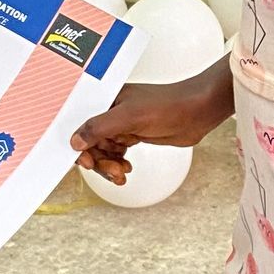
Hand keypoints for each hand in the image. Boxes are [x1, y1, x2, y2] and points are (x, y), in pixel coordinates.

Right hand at [72, 75, 230, 185]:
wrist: (197, 112)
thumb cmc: (169, 104)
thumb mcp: (129, 116)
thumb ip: (99, 127)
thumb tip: (76, 140)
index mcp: (106, 100)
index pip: (82, 124)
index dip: (81, 145)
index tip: (86, 162)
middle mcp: (112, 112)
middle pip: (92, 142)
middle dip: (100, 160)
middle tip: (111, 172)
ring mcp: (123, 125)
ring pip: (104, 151)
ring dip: (109, 165)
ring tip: (121, 173)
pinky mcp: (133, 135)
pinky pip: (116, 154)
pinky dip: (118, 164)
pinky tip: (126, 169)